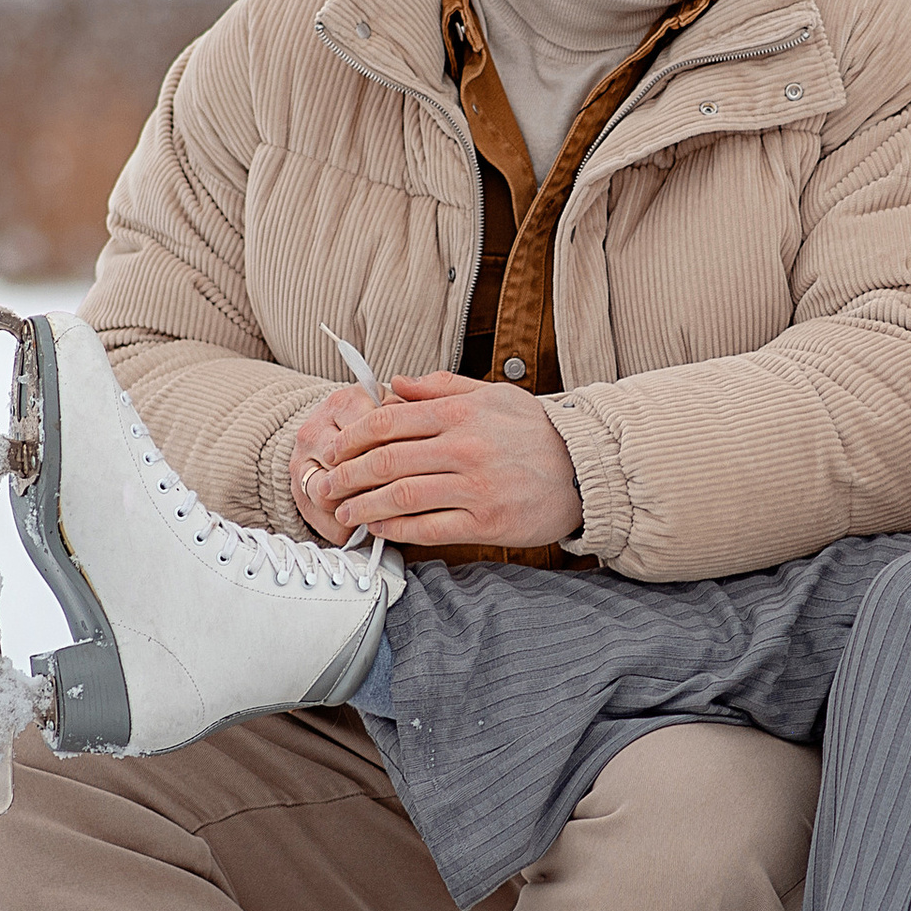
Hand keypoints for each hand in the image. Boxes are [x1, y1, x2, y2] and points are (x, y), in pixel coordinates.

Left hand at [305, 372, 582, 549]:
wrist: (585, 470)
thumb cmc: (536, 431)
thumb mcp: (492, 394)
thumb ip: (441, 387)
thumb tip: (395, 382)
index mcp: (460, 413)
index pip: (388, 421)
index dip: (352, 438)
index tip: (334, 450)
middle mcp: (464, 448)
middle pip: (385, 461)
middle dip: (345, 475)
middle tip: (324, 486)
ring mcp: (474, 488)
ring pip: (400, 497)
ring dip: (362, 506)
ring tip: (343, 512)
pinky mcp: (486, 523)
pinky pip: (427, 528)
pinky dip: (395, 529)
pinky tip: (377, 527)